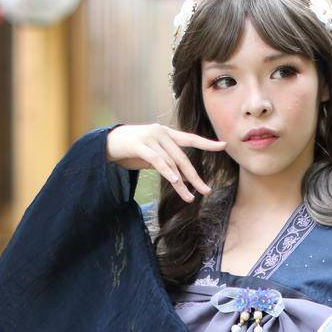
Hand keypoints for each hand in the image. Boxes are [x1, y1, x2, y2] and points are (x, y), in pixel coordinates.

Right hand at [106, 123, 226, 202]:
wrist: (107, 142)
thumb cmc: (131, 149)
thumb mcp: (152, 154)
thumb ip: (167, 161)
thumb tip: (182, 177)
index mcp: (167, 134)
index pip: (190, 138)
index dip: (207, 143)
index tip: (224, 145)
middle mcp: (161, 133)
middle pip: (183, 157)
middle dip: (195, 176)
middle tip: (206, 190)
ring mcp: (150, 137)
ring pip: (171, 163)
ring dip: (181, 182)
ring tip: (189, 197)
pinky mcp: (139, 144)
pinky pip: (157, 160)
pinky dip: (167, 171)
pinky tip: (175, 182)